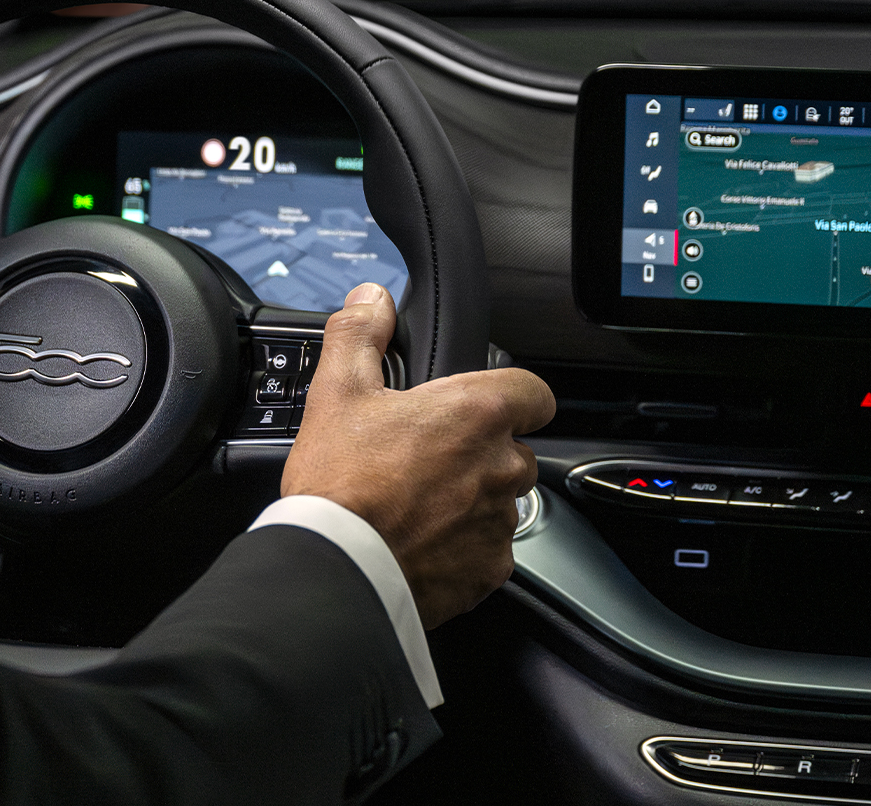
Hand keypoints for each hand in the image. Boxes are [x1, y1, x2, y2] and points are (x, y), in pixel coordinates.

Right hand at [283, 284, 554, 628]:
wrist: (336, 568)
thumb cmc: (341, 485)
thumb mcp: (338, 392)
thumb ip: (359, 335)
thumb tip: (371, 300)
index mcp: (477, 413)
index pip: (535, 392)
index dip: (511, 396)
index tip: (481, 407)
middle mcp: (501, 466)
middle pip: (513, 449)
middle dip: (479, 452)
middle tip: (425, 460)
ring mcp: (498, 521)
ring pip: (499, 501)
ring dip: (470, 500)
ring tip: (416, 504)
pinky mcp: (489, 569)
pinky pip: (487, 550)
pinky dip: (462, 547)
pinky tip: (420, 542)